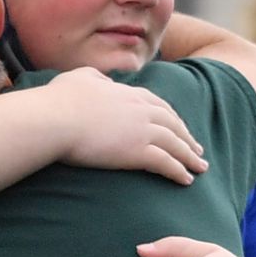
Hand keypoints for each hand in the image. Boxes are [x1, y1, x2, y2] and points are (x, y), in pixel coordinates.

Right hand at [43, 67, 206, 184]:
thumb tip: (103, 80)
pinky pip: (165, 163)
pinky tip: (186, 180)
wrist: (55, 118)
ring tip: (200, 168)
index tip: (178, 126)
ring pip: (175, 144)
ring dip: (189, 157)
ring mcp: (141, 130)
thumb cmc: (59, 99)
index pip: (156, 104)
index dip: (170, 117)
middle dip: (187, 137)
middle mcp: (140, 109)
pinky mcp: (136, 152)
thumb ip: (95, 76)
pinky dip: (178, 171)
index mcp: (127, 93)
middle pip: (172, 124)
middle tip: (197, 150)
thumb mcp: (79, 77)